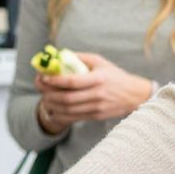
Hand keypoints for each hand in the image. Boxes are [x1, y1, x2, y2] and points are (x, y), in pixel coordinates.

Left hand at [34, 51, 154, 125]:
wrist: (134, 95)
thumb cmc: (115, 76)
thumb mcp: (101, 62)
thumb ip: (81, 58)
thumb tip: (61, 55)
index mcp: (98, 79)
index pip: (72, 82)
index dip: (55, 81)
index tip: (44, 77)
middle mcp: (97, 94)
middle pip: (67, 98)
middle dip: (49, 94)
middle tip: (40, 88)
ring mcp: (96, 107)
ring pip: (68, 110)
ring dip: (52, 105)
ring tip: (44, 98)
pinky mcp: (95, 116)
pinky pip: (74, 117)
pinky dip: (60, 115)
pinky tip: (53, 109)